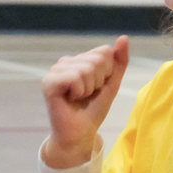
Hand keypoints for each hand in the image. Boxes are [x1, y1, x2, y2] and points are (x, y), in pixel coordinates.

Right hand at [41, 36, 128, 167]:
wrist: (80, 134)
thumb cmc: (93, 109)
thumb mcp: (112, 84)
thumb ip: (119, 61)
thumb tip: (123, 38)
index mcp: (79, 59)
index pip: (104, 52)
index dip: (107, 73)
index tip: (97, 88)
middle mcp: (65, 62)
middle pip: (96, 60)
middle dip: (98, 81)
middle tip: (87, 95)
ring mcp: (55, 71)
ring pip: (86, 68)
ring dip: (88, 89)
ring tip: (78, 99)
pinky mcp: (48, 82)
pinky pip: (74, 77)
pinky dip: (79, 91)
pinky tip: (70, 99)